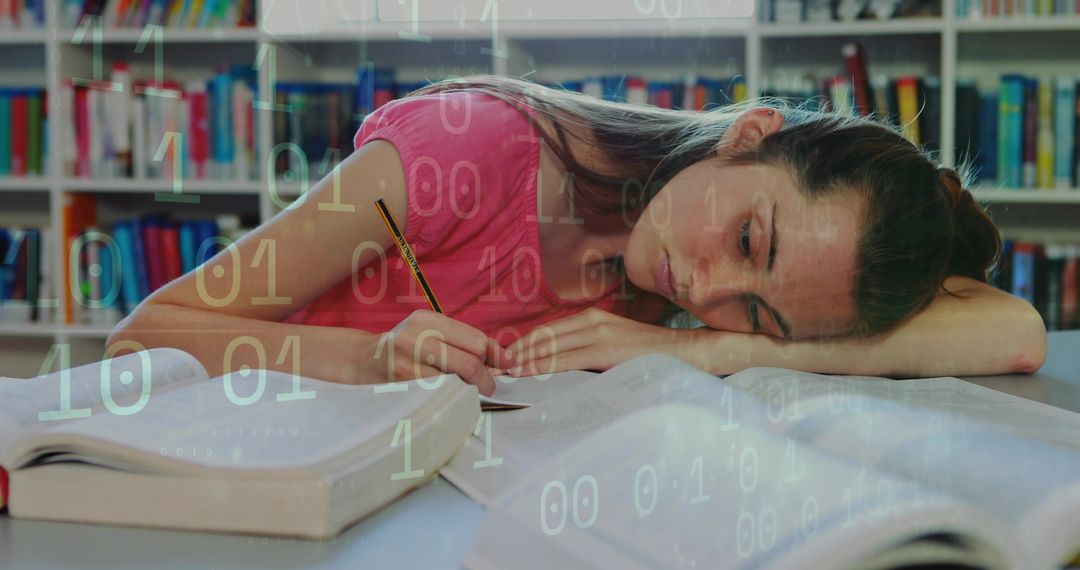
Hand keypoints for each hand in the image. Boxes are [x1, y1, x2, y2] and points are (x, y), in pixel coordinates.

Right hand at [318, 310, 515, 395]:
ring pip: (456, 382)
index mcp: (427, 320)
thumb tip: (500, 358)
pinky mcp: (400, 385)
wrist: (359, 361)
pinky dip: (451, 400)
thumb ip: (459, 341)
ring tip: (470, 393)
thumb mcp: (427, 333)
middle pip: (470, 362)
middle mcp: (416, 337)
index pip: (476, 339)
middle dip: (486, 379)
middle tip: (488, 387)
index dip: (496, 355)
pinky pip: (438, 396)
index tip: (508, 365)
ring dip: (469, 392)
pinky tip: (450, 399)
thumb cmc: (402, 348)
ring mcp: (407, 363)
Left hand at [505, 307, 705, 375]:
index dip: (520, 347)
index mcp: (593, 320)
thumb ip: (590, 356)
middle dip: (513, 354)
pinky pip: (566, 358)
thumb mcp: (616, 351)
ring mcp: (600, 333)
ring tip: (497, 374)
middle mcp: (593, 321)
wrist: (692, 354)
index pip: (547, 333)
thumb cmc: (654, 358)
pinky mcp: (607, 349)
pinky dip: (541, 366)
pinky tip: (523, 373)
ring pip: (549, 347)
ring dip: (521, 361)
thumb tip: (561, 372)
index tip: (499, 361)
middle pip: (542, 338)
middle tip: (488, 369)